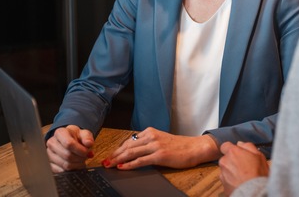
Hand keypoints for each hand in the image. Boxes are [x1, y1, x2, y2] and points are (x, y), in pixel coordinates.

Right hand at [46, 125, 94, 172]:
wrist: (69, 140)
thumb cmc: (76, 137)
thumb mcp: (83, 133)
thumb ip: (87, 137)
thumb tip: (89, 143)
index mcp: (60, 133)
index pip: (68, 143)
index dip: (79, 150)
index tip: (86, 152)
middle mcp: (52, 143)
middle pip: (67, 155)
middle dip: (79, 158)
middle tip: (85, 156)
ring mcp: (49, 154)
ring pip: (65, 165)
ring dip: (76, 165)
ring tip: (81, 160)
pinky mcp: (49, 164)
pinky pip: (61, 171)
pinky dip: (71, 170)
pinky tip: (75, 165)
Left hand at [102, 127, 220, 169]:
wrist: (194, 148)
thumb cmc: (179, 146)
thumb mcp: (161, 140)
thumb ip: (148, 143)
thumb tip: (133, 152)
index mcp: (150, 132)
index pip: (129, 140)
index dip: (117, 149)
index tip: (110, 155)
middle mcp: (151, 136)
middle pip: (127, 146)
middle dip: (114, 155)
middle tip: (104, 162)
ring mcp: (155, 145)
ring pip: (131, 152)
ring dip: (118, 159)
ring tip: (109, 165)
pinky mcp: (160, 155)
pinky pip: (140, 160)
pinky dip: (129, 164)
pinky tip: (122, 167)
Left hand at [219, 141, 269, 195]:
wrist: (253, 192)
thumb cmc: (257, 174)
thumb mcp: (259, 156)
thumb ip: (248, 146)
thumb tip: (241, 144)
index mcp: (232, 152)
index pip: (225, 146)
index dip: (231, 149)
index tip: (237, 153)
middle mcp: (224, 162)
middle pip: (225, 158)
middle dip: (232, 161)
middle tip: (243, 166)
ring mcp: (222, 174)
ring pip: (225, 170)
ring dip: (231, 172)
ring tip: (243, 176)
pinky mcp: (223, 186)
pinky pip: (226, 181)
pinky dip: (231, 181)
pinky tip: (240, 183)